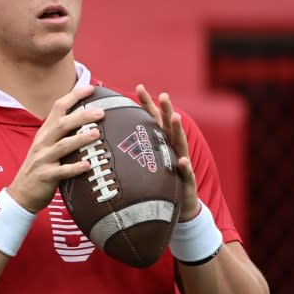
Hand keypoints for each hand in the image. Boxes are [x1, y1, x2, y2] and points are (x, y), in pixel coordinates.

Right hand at [8, 85, 105, 212]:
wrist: (21, 193)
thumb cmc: (40, 167)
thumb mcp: (46, 146)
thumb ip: (62, 133)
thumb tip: (86, 119)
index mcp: (44, 133)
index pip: (58, 108)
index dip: (74, 96)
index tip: (90, 87)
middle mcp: (42, 143)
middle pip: (62, 124)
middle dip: (81, 116)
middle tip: (100, 112)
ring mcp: (43, 159)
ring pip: (62, 146)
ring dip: (80, 139)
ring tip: (97, 134)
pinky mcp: (46, 176)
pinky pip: (62, 171)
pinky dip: (75, 167)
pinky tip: (88, 165)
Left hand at [135, 84, 200, 220]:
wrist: (177, 206)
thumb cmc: (159, 181)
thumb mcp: (144, 163)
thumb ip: (132, 150)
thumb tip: (106, 139)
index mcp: (161, 142)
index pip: (153, 119)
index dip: (147, 104)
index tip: (139, 87)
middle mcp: (173, 148)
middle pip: (169, 126)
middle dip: (167, 109)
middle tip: (163, 95)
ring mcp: (182, 162)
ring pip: (180, 144)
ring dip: (178, 130)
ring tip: (175, 118)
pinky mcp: (186, 180)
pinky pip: (186, 173)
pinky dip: (184, 166)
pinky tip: (182, 161)